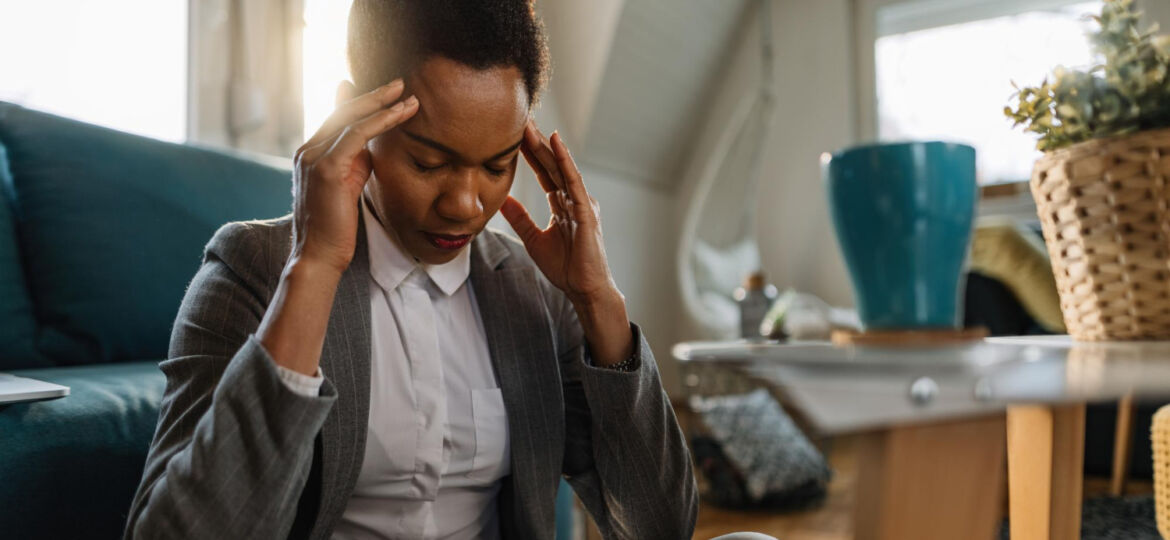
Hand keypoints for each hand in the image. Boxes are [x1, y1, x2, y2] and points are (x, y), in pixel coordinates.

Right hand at [291, 80, 418, 272]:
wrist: (319, 256)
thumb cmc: (337, 227)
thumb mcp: (348, 188)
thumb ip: (357, 164)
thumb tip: (372, 147)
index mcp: (312, 154)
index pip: (339, 120)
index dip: (364, 104)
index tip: (389, 93)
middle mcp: (308, 150)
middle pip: (343, 112)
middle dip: (374, 96)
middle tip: (401, 83)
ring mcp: (313, 157)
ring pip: (351, 118)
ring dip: (382, 104)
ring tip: (408, 95)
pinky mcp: (326, 168)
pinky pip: (357, 134)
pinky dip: (381, 121)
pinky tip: (401, 113)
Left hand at [501, 123, 633, 365]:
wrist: (584, 289)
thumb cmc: (566, 268)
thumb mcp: (534, 239)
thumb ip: (520, 218)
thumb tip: (502, 199)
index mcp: (562, 204)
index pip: (543, 172)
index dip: (528, 153)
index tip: (512, 133)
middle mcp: (573, 198)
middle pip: (551, 164)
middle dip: (535, 142)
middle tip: (519, 117)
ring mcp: (581, 202)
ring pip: (560, 166)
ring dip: (545, 144)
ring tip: (531, 123)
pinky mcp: (586, 210)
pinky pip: (572, 180)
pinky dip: (564, 160)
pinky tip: (554, 141)